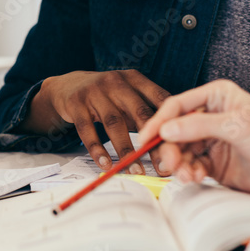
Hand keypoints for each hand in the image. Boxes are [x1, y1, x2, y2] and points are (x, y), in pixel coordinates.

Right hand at [32, 70, 169, 174]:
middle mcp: (116, 82)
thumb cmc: (105, 96)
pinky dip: (98, 150)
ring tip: (136, 172)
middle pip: (139, 113)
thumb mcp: (127, 94)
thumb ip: (147, 109)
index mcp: (134, 79)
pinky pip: (88, 130)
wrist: (66, 86)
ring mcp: (94, 91)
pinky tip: (106, 165)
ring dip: (127, 151)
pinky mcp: (76, 103)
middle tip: (164, 166)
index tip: (182, 146)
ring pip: (115, 124)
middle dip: (153, 142)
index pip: (159, 98)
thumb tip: (175, 138)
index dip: (172, 122)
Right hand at [138, 79, 249, 202]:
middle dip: (169, 148)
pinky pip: (192, 167)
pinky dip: (189, 174)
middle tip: (169, 164)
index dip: (158, 122)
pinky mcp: (217, 165)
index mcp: (217, 98)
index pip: (177, 107)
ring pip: (181, 151)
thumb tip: (166, 129)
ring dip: (179, 164)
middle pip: (174, 131)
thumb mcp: (238, 126)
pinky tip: (195, 178)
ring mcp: (214, 142)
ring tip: (186, 174)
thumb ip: (199, 127)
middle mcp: (212, 118)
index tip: (145, 137)